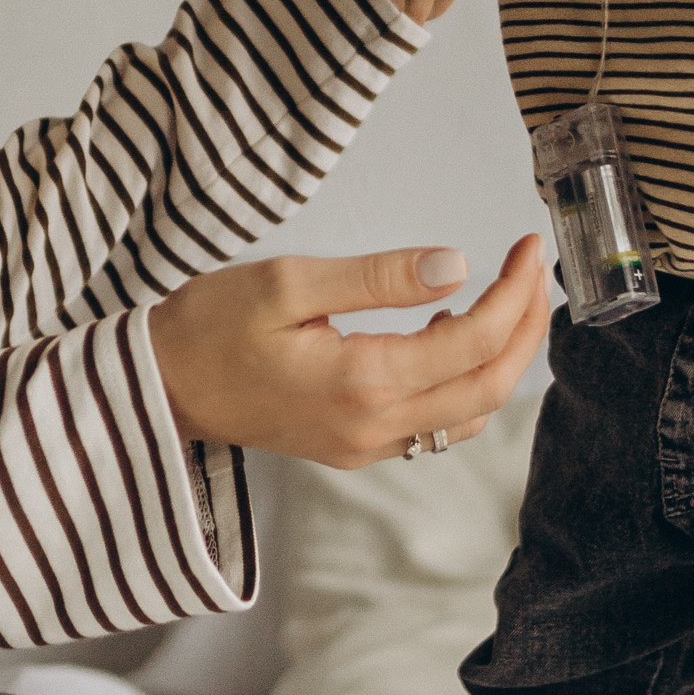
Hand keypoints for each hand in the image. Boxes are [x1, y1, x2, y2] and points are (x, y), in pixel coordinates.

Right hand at [151, 234, 549, 467]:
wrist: (157, 388)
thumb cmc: (210, 327)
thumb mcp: (288, 283)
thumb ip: (378, 277)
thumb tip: (456, 266)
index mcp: (362, 383)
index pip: (472, 340)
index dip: (513, 293)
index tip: (526, 248)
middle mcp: (373, 427)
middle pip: (489, 386)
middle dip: (527, 326)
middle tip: (536, 270)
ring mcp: (365, 446)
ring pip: (468, 413)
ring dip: (503, 358)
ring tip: (510, 298)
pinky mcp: (353, 447)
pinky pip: (434, 424)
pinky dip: (464, 382)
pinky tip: (449, 334)